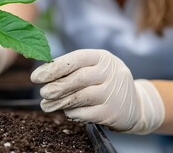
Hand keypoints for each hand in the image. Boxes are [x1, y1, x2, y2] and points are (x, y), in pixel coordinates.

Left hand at [30, 49, 164, 133]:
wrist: (136, 104)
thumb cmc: (106, 82)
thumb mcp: (95, 68)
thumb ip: (73, 69)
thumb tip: (43, 74)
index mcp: (103, 58)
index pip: (77, 59)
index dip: (55, 68)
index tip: (36, 76)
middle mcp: (111, 73)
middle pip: (78, 78)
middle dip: (56, 86)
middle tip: (42, 92)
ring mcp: (113, 93)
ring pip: (81, 97)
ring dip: (60, 102)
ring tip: (46, 105)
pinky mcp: (112, 113)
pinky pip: (86, 113)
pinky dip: (72, 113)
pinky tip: (67, 111)